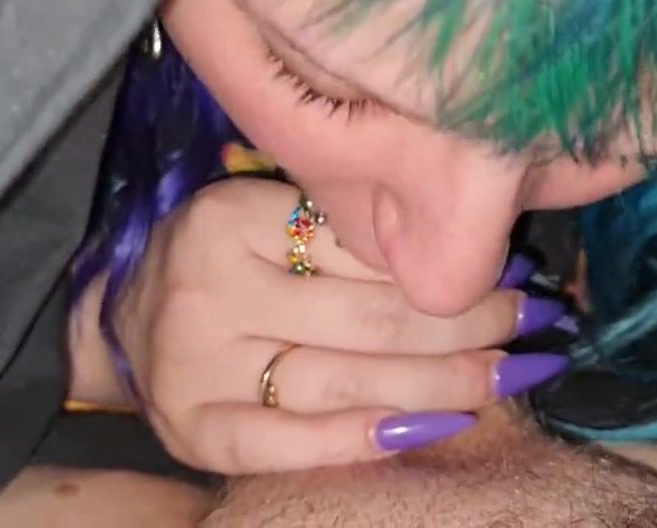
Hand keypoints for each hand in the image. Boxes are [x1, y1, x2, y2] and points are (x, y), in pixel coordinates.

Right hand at [68, 178, 568, 473]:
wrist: (124, 316)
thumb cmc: (224, 258)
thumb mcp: (269, 214)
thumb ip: (346, 224)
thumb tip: (470, 242)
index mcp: (228, 217)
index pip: (362, 247)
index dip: (444, 263)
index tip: (513, 270)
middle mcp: (207, 289)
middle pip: (367, 316)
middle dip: (465, 324)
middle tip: (532, 324)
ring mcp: (196, 366)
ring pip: (344, 379)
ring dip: (442, 380)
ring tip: (511, 373)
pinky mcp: (195, 429)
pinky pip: (291, 443)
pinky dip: (367, 438)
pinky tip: (437, 425)